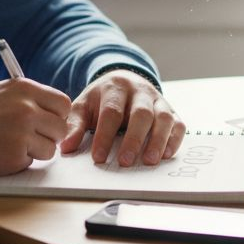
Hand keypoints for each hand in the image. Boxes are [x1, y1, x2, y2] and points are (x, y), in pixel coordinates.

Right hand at [0, 79, 71, 176]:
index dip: (56, 116)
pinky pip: (31, 162)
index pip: (62, 104)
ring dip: (35, 151)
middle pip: (60, 129)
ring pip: (50, 149)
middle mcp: (27, 109)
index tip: (47, 122)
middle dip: (49, 136)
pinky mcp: (13, 156)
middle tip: (31, 138)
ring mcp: (21, 133)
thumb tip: (53, 113)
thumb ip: (27, 99)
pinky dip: (18, 162)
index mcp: (24, 88)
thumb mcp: (0, 93)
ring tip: (11, 145)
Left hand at [59, 70, 185, 166]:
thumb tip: (65, 148)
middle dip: (134, 139)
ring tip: (149, 161)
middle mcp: (139, 91)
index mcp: (114, 88)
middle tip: (126, 162)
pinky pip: (178, 123)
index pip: (111, 112)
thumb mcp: (83, 106)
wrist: (122, 81)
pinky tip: (166, 154)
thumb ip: (74, 125)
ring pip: (163, 117)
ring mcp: (157, 100)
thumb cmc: (101, 100)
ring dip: (158, 140)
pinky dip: (174, 139)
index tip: (99, 158)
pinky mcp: (171, 110)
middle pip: (141, 113)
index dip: (105, 136)